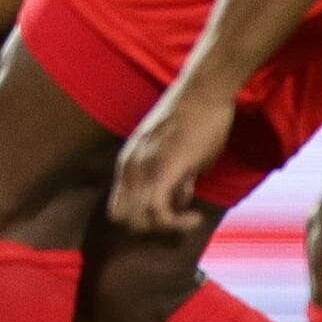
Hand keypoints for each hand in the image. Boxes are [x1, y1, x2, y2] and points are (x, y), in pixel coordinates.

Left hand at [111, 78, 237, 237]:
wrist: (203, 92)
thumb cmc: (196, 120)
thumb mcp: (178, 154)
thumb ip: (176, 180)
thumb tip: (181, 200)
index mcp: (127, 164)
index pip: (118, 209)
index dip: (140, 221)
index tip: (167, 218)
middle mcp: (128, 168)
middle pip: (124, 220)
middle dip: (152, 228)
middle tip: (179, 222)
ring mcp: (144, 169)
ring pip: (139, 220)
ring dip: (166, 228)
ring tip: (190, 220)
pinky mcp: (165, 169)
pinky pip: (158, 210)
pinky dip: (176, 224)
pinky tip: (194, 218)